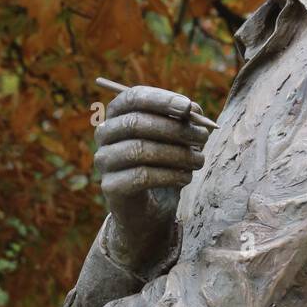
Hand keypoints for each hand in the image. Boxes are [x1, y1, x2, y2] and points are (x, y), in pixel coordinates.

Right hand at [95, 84, 208, 273]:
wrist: (149, 209)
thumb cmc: (163, 164)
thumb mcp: (176, 138)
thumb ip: (182, 121)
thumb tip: (193, 110)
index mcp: (118, 114)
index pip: (133, 97)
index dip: (160, 99)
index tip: (188, 107)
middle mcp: (105, 134)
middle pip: (136, 122)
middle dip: (175, 128)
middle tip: (203, 136)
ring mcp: (104, 160)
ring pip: (140, 149)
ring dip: (177, 153)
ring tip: (198, 160)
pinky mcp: (110, 186)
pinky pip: (141, 176)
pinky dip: (170, 175)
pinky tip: (186, 178)